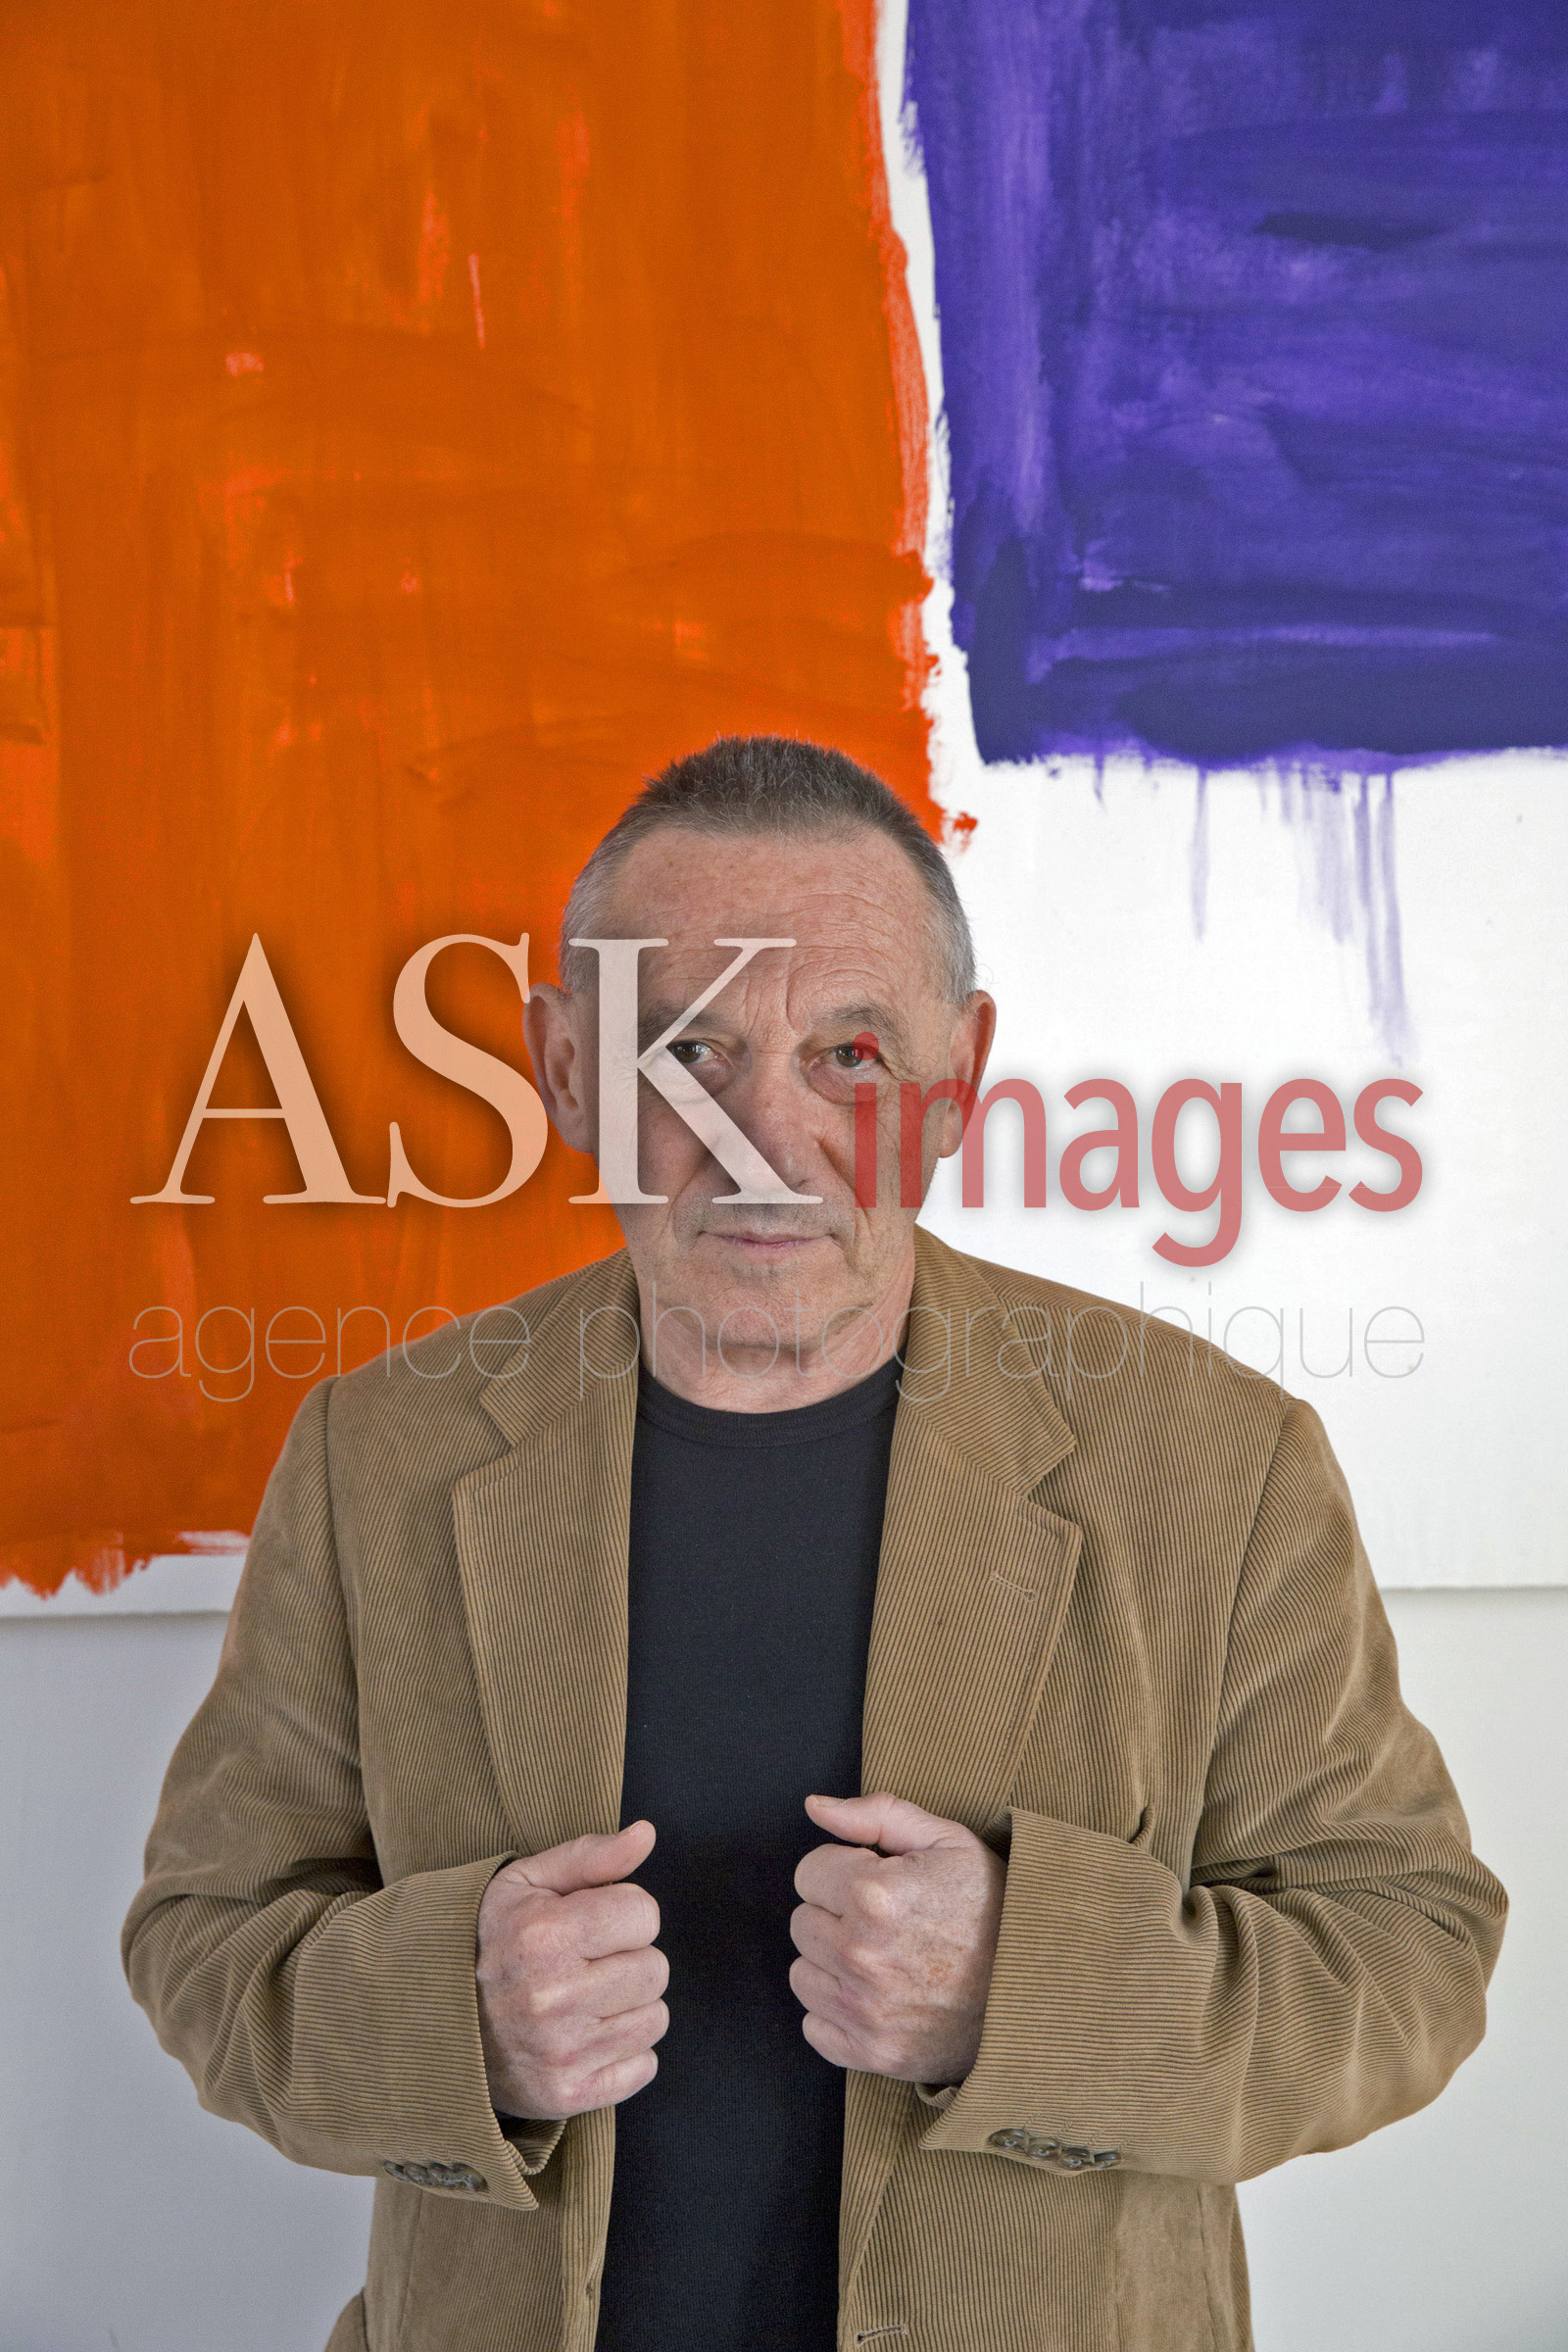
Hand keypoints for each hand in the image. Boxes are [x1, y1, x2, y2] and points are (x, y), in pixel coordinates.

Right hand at [476, 1819, 667, 2119]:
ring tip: (583, 2001)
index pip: (645, 1913)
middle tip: (585, 1965)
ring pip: (655, 2018)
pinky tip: (585, 2038)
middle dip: (627, 1959)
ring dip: (627, 2007)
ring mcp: (562, 2052)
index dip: (623, 1913)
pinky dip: (623, 2053)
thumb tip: (646, 1834)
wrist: (434, 2024)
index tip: (590, 1924)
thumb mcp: (526, 1884)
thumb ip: (590, 1855)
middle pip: (655, 1968)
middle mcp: (554, 1997)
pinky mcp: (568, 2095)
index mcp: (545, 1935)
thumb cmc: (489, 1943)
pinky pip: (644, 2066)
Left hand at [789, 1791, 1005, 2085]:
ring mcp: (866, 2011)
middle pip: (802, 1923)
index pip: (808, 1873)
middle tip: (885, 1920)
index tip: (878, 1880)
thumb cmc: (992, 1906)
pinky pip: (815, 2027)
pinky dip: (839, 2013)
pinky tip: (879, 1996)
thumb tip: (814, 1807)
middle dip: (836, 1914)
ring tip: (884, 1957)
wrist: (1038, 1986)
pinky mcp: (873, 2054)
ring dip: (832, 1964)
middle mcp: (862, 1955)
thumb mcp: (947, 1840)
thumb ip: (874, 1815)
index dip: (844, 1870)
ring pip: (803, 1974)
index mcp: (875, 1895)